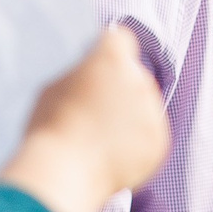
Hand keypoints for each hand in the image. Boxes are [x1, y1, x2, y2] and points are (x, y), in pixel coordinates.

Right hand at [0, 26, 168, 211]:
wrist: (65, 172)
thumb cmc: (52, 127)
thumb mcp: (56, 86)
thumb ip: (82, 74)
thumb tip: (92, 73)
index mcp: (111, 58)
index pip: (121, 39)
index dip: (109, 52)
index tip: (100, 66)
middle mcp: (139, 80)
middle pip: (135, 75)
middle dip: (120, 87)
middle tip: (95, 109)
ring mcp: (153, 111)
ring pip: (145, 105)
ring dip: (130, 115)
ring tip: (100, 136)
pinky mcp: (160, 140)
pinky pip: (152, 134)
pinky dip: (137, 142)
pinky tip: (112, 152)